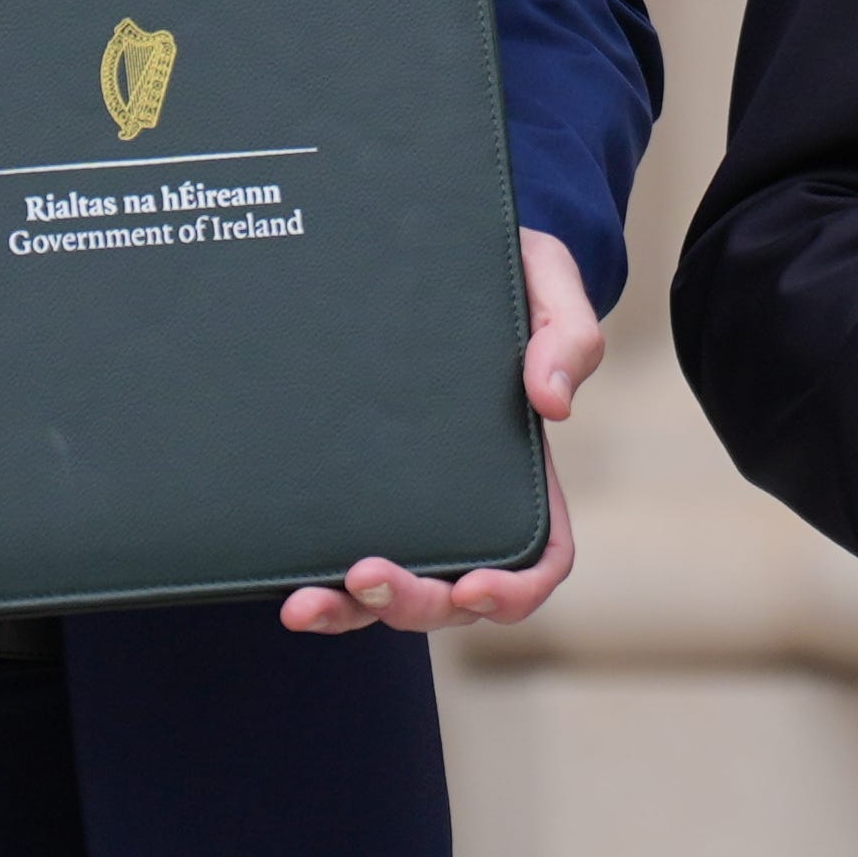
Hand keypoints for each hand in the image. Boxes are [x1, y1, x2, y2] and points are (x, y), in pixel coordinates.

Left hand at [285, 230, 604, 634]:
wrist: (432, 244)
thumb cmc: (506, 271)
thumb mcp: (550, 282)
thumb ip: (569, 335)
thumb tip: (552, 405)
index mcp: (524, 471)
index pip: (540, 559)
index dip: (514, 591)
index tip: (475, 587)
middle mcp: (467, 504)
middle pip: (456, 596)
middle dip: (416, 603)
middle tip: (371, 575)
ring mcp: (408, 504)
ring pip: (391, 596)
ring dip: (353, 612)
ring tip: (306, 603)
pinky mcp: (355, 490)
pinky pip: (341, 563)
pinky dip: (320, 590)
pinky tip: (288, 590)